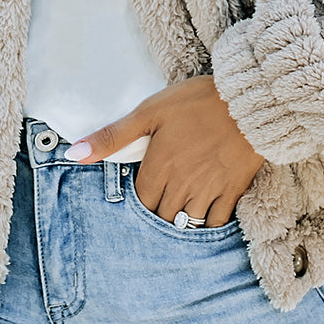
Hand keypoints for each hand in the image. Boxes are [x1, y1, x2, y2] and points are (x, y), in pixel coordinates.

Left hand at [64, 75, 264, 226]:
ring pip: (187, 223)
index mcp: (159, 167)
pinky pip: (217, 222)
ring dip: (178, 222)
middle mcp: (181, 185)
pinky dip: (208, 225)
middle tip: (155, 209)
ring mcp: (209, 190)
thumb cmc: (197, 101)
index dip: (137, 201)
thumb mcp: (149, 111)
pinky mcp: (233, 190)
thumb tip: (74, 154)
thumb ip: (113, 137)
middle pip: (161, 217)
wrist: (248, 99)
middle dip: (155, 215)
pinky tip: (202, 218)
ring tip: (175, 215)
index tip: (140, 193)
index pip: (139, 201)